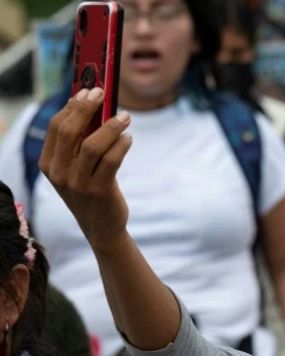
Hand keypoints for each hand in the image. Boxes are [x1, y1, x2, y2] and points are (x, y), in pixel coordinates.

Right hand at [39, 88, 132, 253]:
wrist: (101, 227)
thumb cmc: (91, 189)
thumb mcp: (78, 167)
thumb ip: (80, 142)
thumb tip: (93, 106)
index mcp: (48, 163)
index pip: (56, 127)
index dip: (72, 106)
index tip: (87, 90)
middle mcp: (58, 173)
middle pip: (69, 131)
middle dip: (87, 108)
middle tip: (103, 94)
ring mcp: (77, 183)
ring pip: (92, 145)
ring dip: (111, 127)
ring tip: (125, 117)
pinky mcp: (99, 191)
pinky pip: (111, 160)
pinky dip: (121, 145)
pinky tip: (128, 138)